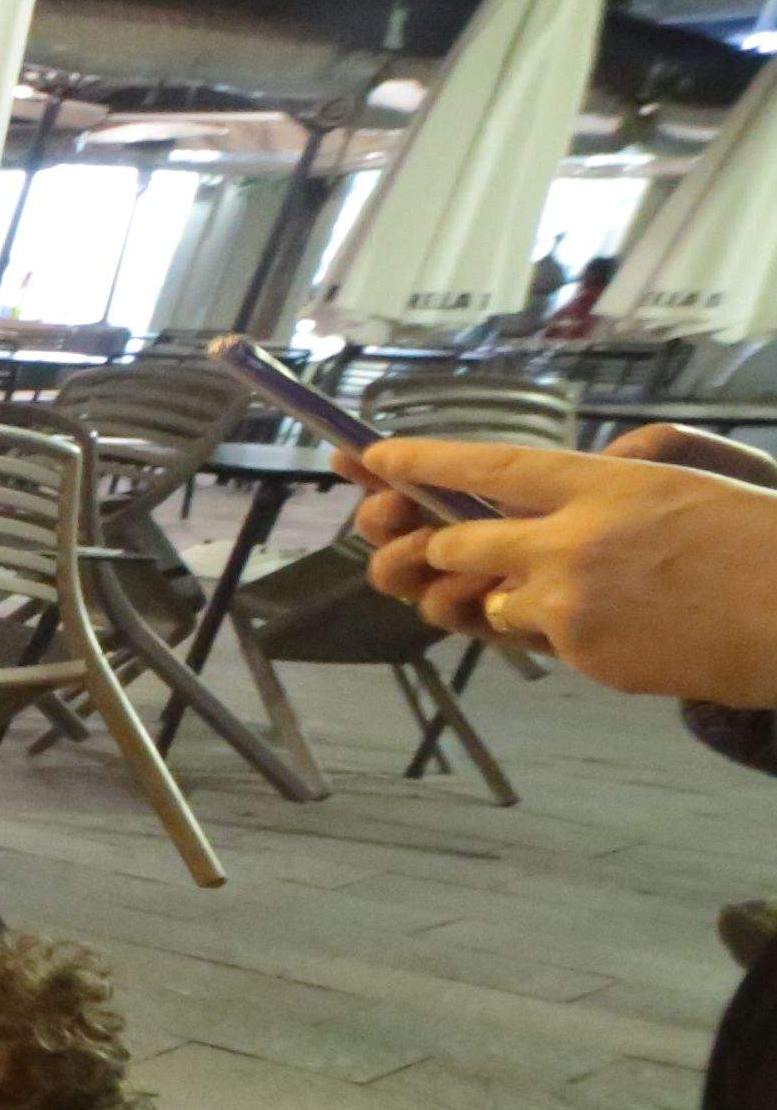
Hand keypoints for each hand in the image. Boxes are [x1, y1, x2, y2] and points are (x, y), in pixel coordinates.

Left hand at [356, 437, 776, 708]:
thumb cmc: (760, 544)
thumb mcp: (685, 485)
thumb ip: (606, 486)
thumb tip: (549, 503)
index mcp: (606, 483)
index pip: (489, 465)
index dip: (422, 462)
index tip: (372, 458)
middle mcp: (574, 537)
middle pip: (458, 541)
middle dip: (441, 548)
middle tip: (444, 546)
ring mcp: (571, 599)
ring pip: (490, 600)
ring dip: (511, 596)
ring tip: (592, 589)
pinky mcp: (580, 650)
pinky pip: (539, 638)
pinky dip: (563, 631)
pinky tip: (629, 625)